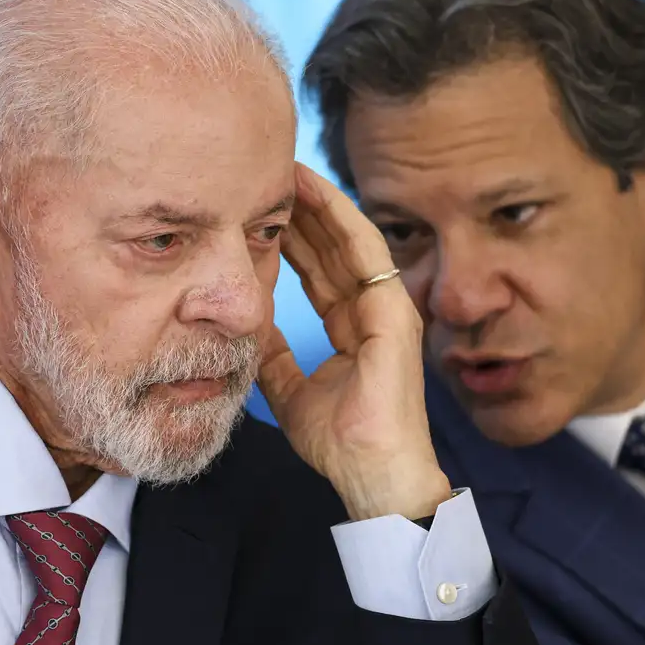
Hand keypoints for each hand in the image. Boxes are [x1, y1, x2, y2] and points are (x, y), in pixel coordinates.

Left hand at [258, 163, 451, 521]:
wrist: (371, 474)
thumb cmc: (340, 442)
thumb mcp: (289, 390)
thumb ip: (273, 356)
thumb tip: (248, 328)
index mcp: (351, 329)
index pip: (319, 272)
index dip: (292, 240)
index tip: (260, 213)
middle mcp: (371, 311)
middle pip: (331, 250)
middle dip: (301, 213)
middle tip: (267, 177)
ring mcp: (386, 307)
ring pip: (347, 240)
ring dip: (317, 204)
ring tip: (285, 170)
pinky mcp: (395, 309)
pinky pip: (364, 251)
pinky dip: (338, 217)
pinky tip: (313, 190)